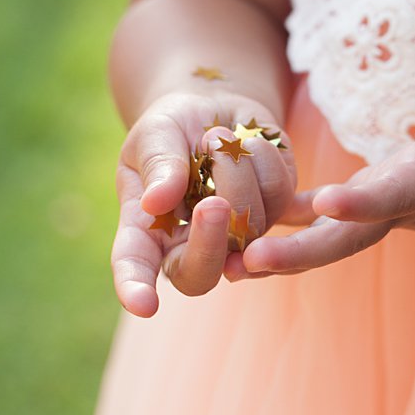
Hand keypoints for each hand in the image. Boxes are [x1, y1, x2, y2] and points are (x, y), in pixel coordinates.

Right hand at [111, 88, 307, 315]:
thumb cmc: (171, 126)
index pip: (134, 268)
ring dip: (234, 169)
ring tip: (214, 137)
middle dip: (210, 244)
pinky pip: (279, 196)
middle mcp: (188, 247)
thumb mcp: (154, 134)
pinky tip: (246, 144)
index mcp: (146, 234)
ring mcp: (235, 237)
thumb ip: (156, 164)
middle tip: (213, 204)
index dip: (135, 289)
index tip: (143, 305)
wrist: (214, 108)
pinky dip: (264, 159)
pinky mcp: (273, 214)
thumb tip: (156, 203)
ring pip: (248, 226)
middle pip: (200, 274)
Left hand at [244, 5, 414, 273]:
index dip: (362, 201)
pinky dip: (279, 226)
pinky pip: (314, 223)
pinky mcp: (364, 209)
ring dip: (278, 254)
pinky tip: (232, 233)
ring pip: (322, 240)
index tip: (325, 202)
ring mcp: (377, 215)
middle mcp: (398, 208)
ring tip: (227, 268)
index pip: (394, 194)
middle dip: (299, 252)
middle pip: (345, 238)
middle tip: (251, 261)